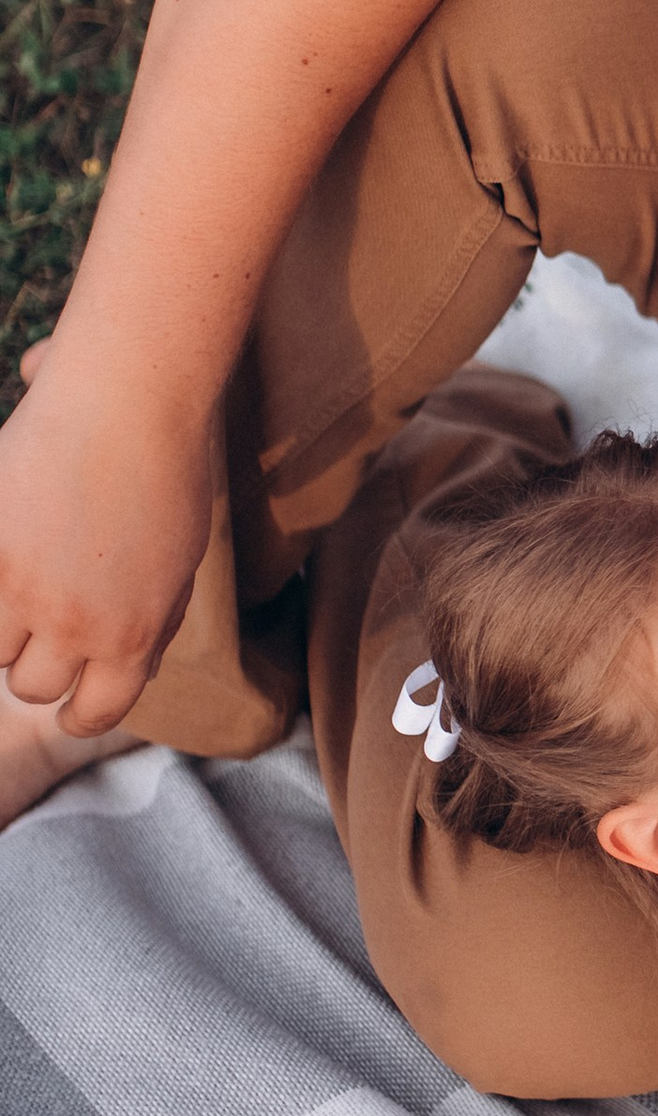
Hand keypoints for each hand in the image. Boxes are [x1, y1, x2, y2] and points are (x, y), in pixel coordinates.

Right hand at [0, 344, 212, 734]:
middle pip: (32, 685)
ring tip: (26, 582)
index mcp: (133, 637)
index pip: (95, 714)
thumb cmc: (168, 471)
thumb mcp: (182, 563)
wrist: (129, 401)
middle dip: (39, 663)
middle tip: (42, 625)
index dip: (81, 713)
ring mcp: (22, 588)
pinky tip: (13, 556)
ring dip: (5, 625)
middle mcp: (74, 625)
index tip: (70, 706)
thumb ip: (156, 623)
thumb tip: (139, 672)